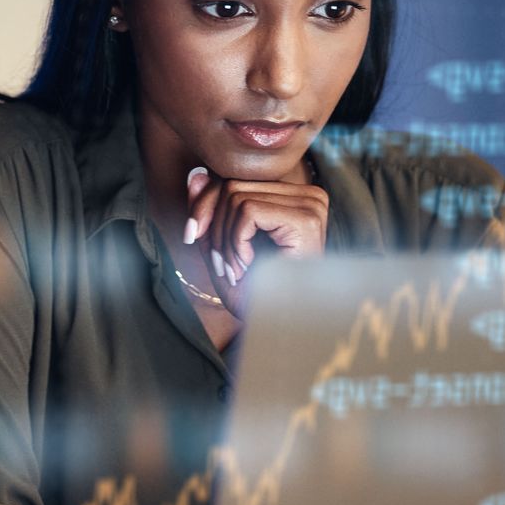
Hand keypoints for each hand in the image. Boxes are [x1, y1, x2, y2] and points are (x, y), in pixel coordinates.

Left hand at [184, 165, 328, 318]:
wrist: (284, 329)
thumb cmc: (258, 295)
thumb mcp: (222, 247)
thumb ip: (210, 212)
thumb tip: (196, 175)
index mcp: (294, 198)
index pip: (235, 180)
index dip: (205, 207)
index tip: (192, 237)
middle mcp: (308, 195)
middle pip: (231, 186)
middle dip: (213, 228)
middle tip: (221, 265)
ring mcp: (311, 204)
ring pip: (235, 197)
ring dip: (224, 240)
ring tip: (235, 270)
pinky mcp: (306, 217)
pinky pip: (247, 211)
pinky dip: (235, 242)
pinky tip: (247, 267)